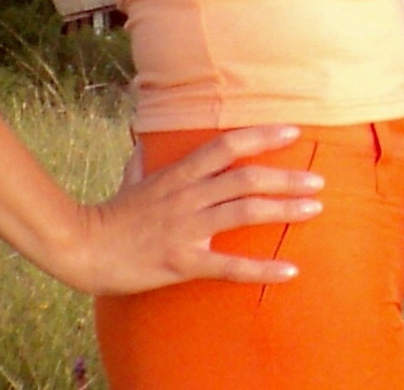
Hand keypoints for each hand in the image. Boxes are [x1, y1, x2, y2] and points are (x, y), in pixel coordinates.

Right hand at [62, 125, 325, 296]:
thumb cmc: (111, 214)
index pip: (226, 146)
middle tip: (319, 180)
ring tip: (315, 208)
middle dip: (286, 177)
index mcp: (179, 174)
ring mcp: (187, 228)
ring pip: (244, 212)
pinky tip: (290, 270)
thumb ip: (144, 161)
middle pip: (245, 178)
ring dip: (283, 209)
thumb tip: (143, 145)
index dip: (261, 136)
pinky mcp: (183, 261)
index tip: (294, 132)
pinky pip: (229, 266)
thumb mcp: (131, 178)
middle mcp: (188, 196)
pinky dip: (262, 268)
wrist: (84, 248)